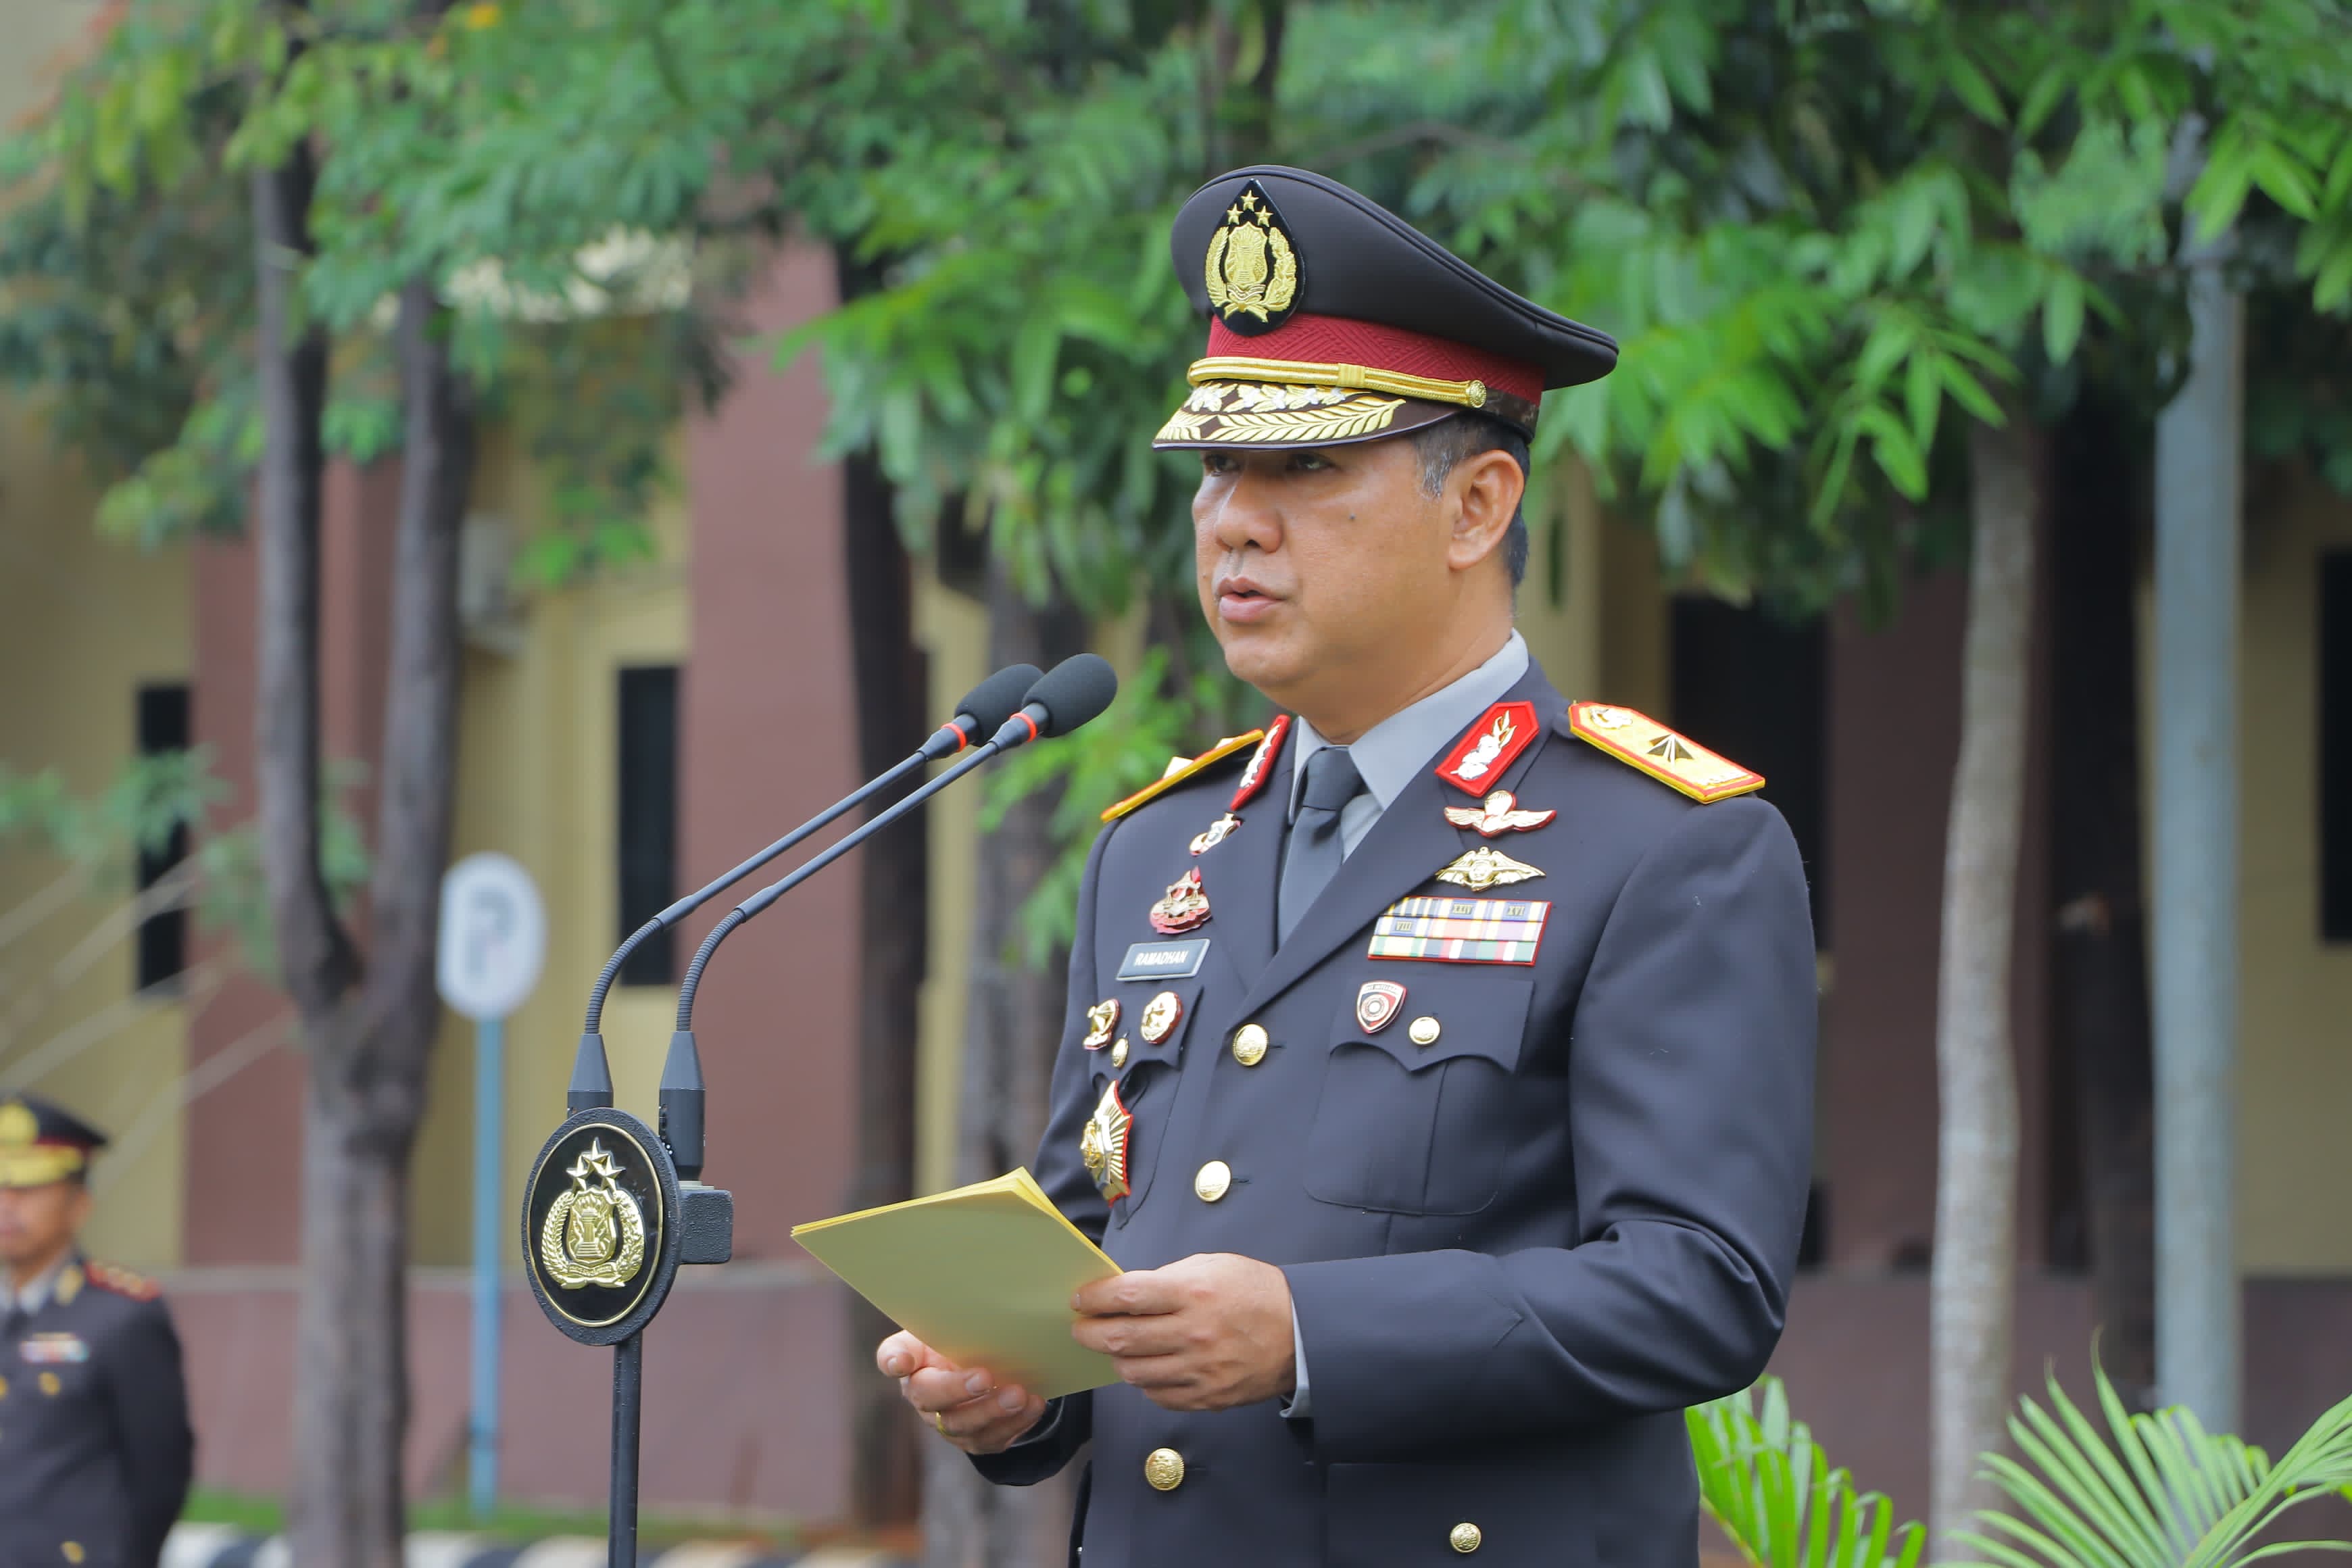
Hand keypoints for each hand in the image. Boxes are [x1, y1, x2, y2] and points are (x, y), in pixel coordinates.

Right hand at [878, 1331, 1048, 1454]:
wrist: (991, 1368)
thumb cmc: (967, 1341)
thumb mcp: (957, 1325)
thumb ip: (954, 1318)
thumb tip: (981, 1310)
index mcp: (913, 1359)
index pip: (892, 1357)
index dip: (894, 1360)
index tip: (901, 1360)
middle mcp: (924, 1396)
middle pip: (931, 1399)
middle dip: (957, 1390)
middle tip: (984, 1377)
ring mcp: (949, 1423)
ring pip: (963, 1426)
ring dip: (992, 1411)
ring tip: (1019, 1395)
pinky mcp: (977, 1440)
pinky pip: (993, 1438)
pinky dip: (1017, 1423)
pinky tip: (1034, 1405)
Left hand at [1071, 1252, 1294, 1411]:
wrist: (1301, 1332)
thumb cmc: (1255, 1292)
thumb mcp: (1212, 1266)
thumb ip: (1167, 1279)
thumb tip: (1125, 1295)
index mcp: (1193, 1293)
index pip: (1126, 1297)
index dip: (1094, 1299)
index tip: (1080, 1300)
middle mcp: (1193, 1334)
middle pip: (1121, 1339)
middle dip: (1090, 1333)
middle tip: (1082, 1328)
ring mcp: (1200, 1370)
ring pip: (1134, 1372)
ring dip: (1116, 1359)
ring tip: (1115, 1348)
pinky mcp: (1207, 1398)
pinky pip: (1158, 1395)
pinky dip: (1146, 1382)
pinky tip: (1148, 1366)